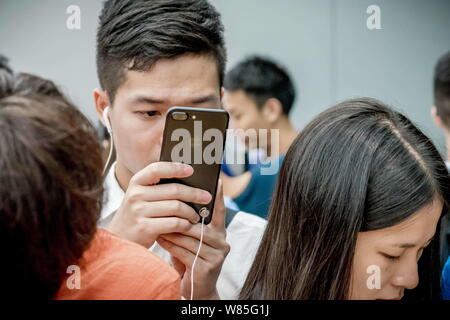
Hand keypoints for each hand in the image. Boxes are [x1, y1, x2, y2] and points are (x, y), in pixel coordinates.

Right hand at [107, 162, 212, 247]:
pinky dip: (185, 224)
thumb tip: (188, 178)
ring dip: (191, 212)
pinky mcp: (145, 228)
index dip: (175, 168)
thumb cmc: (137, 216)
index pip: (157, 168)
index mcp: (136, 182)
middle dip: (194, 194)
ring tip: (196, 215)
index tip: (191, 170)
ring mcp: (139, 211)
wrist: (119, 239)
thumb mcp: (141, 197)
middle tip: (206, 197)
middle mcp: (136, 194)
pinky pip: (174, 223)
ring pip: (176, 207)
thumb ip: (158, 187)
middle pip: (174, 190)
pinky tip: (188, 225)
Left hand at [157, 180, 229, 299]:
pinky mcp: (207, 268)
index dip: (219, 195)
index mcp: (221, 232)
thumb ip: (190, 224)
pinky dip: (171, 245)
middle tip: (165, 206)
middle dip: (181, 218)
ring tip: (158, 224)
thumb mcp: (193, 240)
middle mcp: (222, 242)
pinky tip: (161, 239)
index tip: (217, 179)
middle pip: (199, 225)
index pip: (219, 210)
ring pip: (190, 238)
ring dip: (172, 231)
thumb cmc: (191, 259)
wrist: (197, 290)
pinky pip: (185, 252)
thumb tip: (176, 200)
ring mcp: (216, 256)